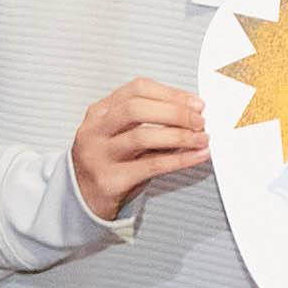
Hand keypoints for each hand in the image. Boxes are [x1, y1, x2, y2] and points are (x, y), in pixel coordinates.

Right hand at [70, 79, 208, 221]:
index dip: (171, 93)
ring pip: (142, 136)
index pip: (137, 89)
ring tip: (202, 138)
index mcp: (99, 112)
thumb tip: (192, 111)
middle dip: (174, 111)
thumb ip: (150, 119)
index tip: (195, 102)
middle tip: (199, 119)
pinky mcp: (111, 180)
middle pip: (136, 108)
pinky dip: (180, 159)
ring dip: (180, 135)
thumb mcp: (121, 133)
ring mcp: (100, 155)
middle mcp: (95, 131)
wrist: (85, 198)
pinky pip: (152, 166)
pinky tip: (197, 155)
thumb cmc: (110, 161)